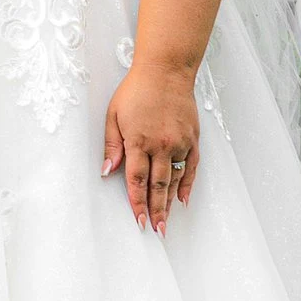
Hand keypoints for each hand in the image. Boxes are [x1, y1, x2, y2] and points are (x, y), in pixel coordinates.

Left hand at [102, 65, 200, 235]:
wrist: (166, 70)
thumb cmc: (136, 90)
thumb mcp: (113, 114)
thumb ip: (112, 144)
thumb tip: (107, 170)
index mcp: (139, 140)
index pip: (137, 180)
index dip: (137, 203)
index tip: (138, 221)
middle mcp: (162, 145)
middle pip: (158, 186)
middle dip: (155, 211)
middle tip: (156, 231)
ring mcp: (180, 142)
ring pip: (175, 180)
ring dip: (170, 203)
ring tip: (166, 221)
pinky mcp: (193, 138)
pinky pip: (192, 167)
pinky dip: (188, 185)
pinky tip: (183, 199)